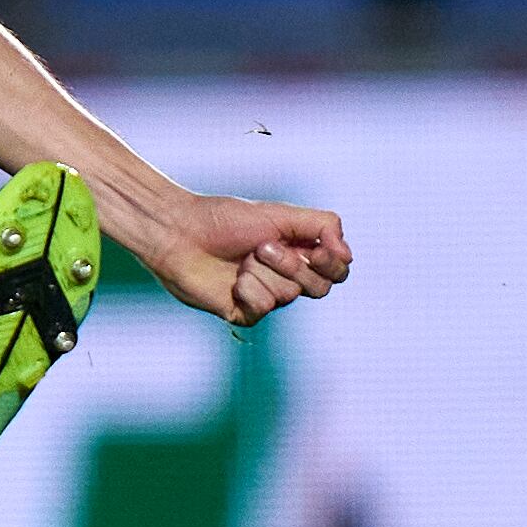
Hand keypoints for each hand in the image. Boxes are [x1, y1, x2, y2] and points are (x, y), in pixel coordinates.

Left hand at [133, 190, 351, 331]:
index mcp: (299, 250)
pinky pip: (264, 309)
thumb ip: (322, 226)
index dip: (331, 263)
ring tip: (240, 260)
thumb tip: (347, 253)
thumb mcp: (280, 214)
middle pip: (320, 287)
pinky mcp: (244, 312)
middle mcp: (287, 276)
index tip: (314, 248)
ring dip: (263, 273)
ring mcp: (266, 295)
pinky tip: (232, 281)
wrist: (179, 233)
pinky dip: (249, 290)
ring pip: (289, 296)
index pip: (338, 270)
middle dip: (292, 265)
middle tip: (260, 247)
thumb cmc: (224, 219)